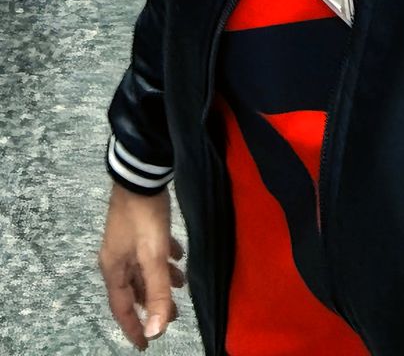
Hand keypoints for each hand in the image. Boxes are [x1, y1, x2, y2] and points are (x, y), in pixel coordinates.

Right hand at [98, 182, 184, 349]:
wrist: (141, 173)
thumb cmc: (144, 217)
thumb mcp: (153, 257)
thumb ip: (157, 293)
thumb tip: (156, 331)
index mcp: (114, 269)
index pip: (122, 308)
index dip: (134, 328)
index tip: (145, 345)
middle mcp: (117, 257)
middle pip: (134, 289)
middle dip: (153, 303)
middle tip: (173, 314)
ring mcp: (126, 241)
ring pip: (143, 270)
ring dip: (161, 280)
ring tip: (181, 285)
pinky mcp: (137, 225)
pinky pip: (150, 250)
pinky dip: (164, 258)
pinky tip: (178, 256)